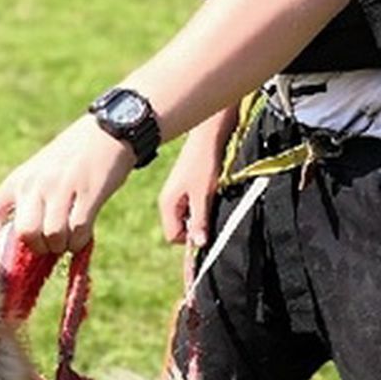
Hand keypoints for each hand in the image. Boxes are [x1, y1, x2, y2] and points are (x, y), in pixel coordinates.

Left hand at [0, 116, 134, 254]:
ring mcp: (62, 188)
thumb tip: (11, 243)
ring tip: (67, 237)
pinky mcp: (89, 193)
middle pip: (25, 233)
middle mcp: (35, 184)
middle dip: (38, 247)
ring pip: (53, 236)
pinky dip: (79, 242)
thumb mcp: (35, 173)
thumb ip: (22, 202)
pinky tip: (82, 234)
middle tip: (48, 243)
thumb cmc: (68, 159)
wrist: (106, 130)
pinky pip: (78, 231)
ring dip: (62, 245)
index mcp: (17, 181)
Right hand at [158, 117, 230, 247]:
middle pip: (180, 229)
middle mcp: (169, 201)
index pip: (173, 236)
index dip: (190, 239)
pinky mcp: (187, 187)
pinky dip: (204, 206)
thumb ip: (199, 221)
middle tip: (212, 214)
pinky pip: (193, 206)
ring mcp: (178, 193)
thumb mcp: (203, 194)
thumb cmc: (204, 162)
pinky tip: (213, 194)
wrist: (208, 134)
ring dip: (202, 216)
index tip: (207, 230)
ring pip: (188, 218)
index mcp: (167, 204)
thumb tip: (198, 245)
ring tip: (212, 200)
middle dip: (196, 228)